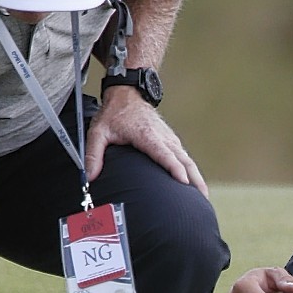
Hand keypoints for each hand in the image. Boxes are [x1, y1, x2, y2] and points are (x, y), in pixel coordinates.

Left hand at [85, 86, 207, 195]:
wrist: (128, 94)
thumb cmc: (115, 114)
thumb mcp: (98, 132)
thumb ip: (93, 155)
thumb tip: (89, 178)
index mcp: (147, 136)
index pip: (164, 154)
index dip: (174, 168)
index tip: (184, 182)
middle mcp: (163, 138)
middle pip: (184, 160)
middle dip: (194, 179)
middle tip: (201, 198)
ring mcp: (170, 139)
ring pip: (188, 160)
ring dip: (197, 177)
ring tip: (203, 195)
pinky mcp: (172, 141)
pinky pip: (185, 157)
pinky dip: (193, 170)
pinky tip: (196, 183)